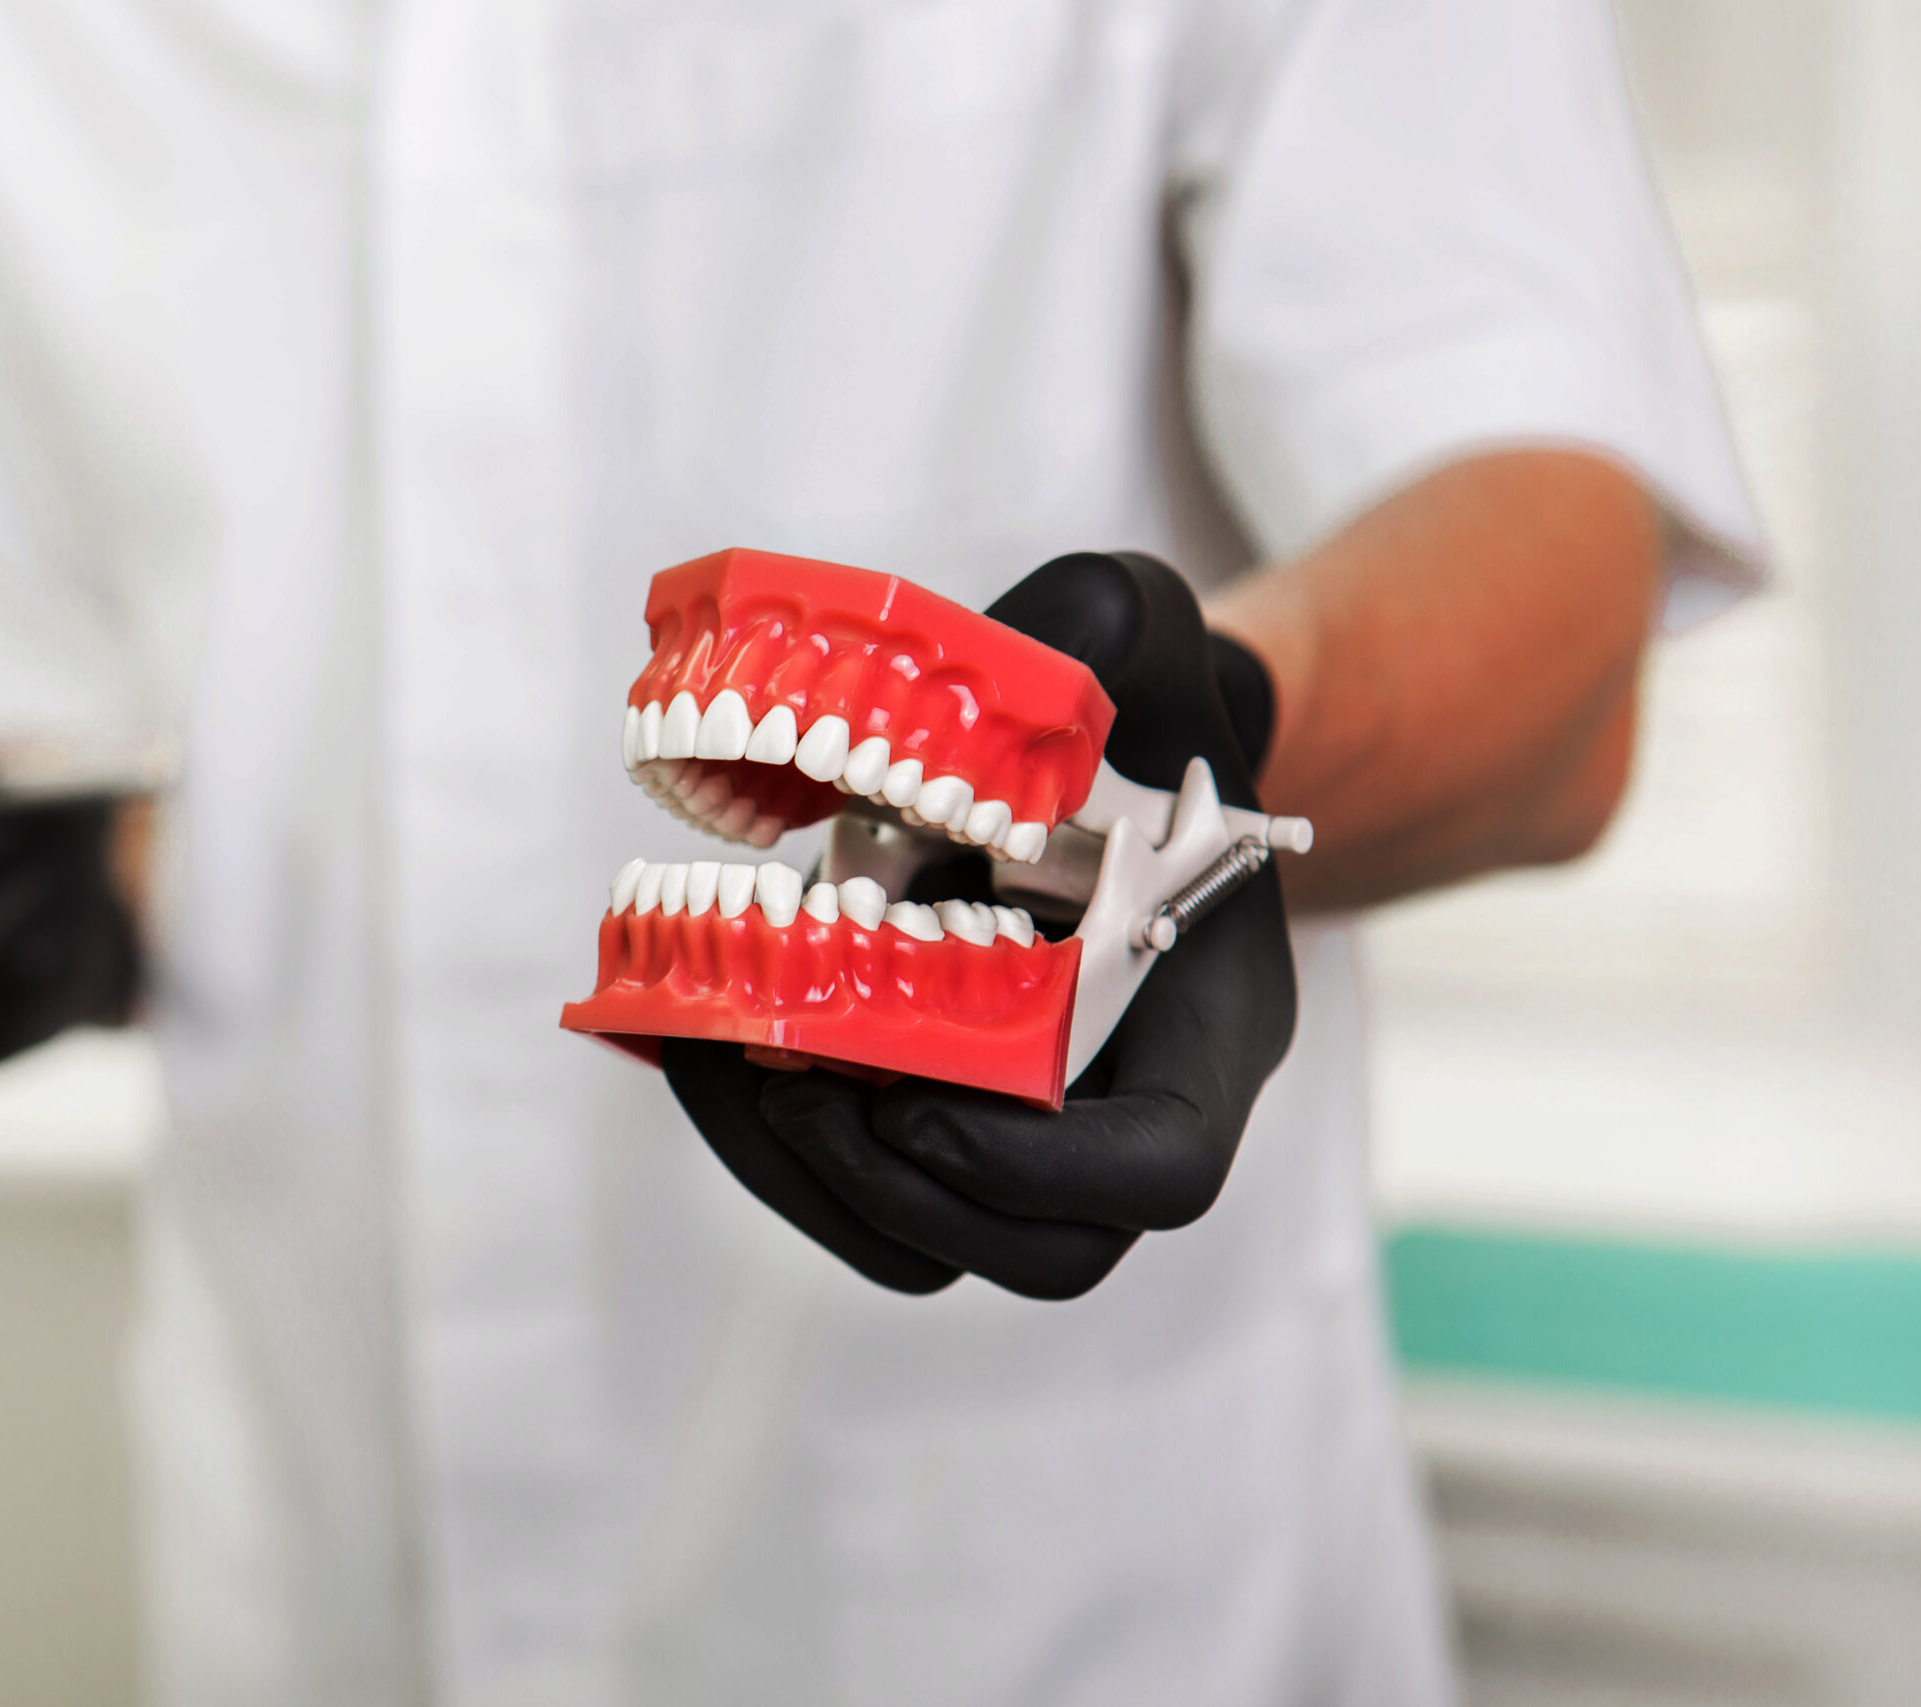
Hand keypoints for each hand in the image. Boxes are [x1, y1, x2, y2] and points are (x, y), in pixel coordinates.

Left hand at [664, 553, 1296, 1297]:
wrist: (1116, 767)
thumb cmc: (1141, 708)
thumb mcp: (1144, 635)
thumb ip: (1104, 624)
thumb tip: (1018, 654)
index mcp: (1213, 1024)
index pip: (1165, 1170)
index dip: (1035, 1167)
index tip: (911, 1098)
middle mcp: (1133, 1107)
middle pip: (1041, 1249)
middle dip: (894, 1183)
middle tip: (789, 1082)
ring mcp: (1039, 1139)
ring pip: (933, 1244)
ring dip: (812, 1179)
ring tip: (726, 1064)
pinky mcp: (944, 1128)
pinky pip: (865, 1200)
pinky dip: (775, 1152)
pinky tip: (706, 1050)